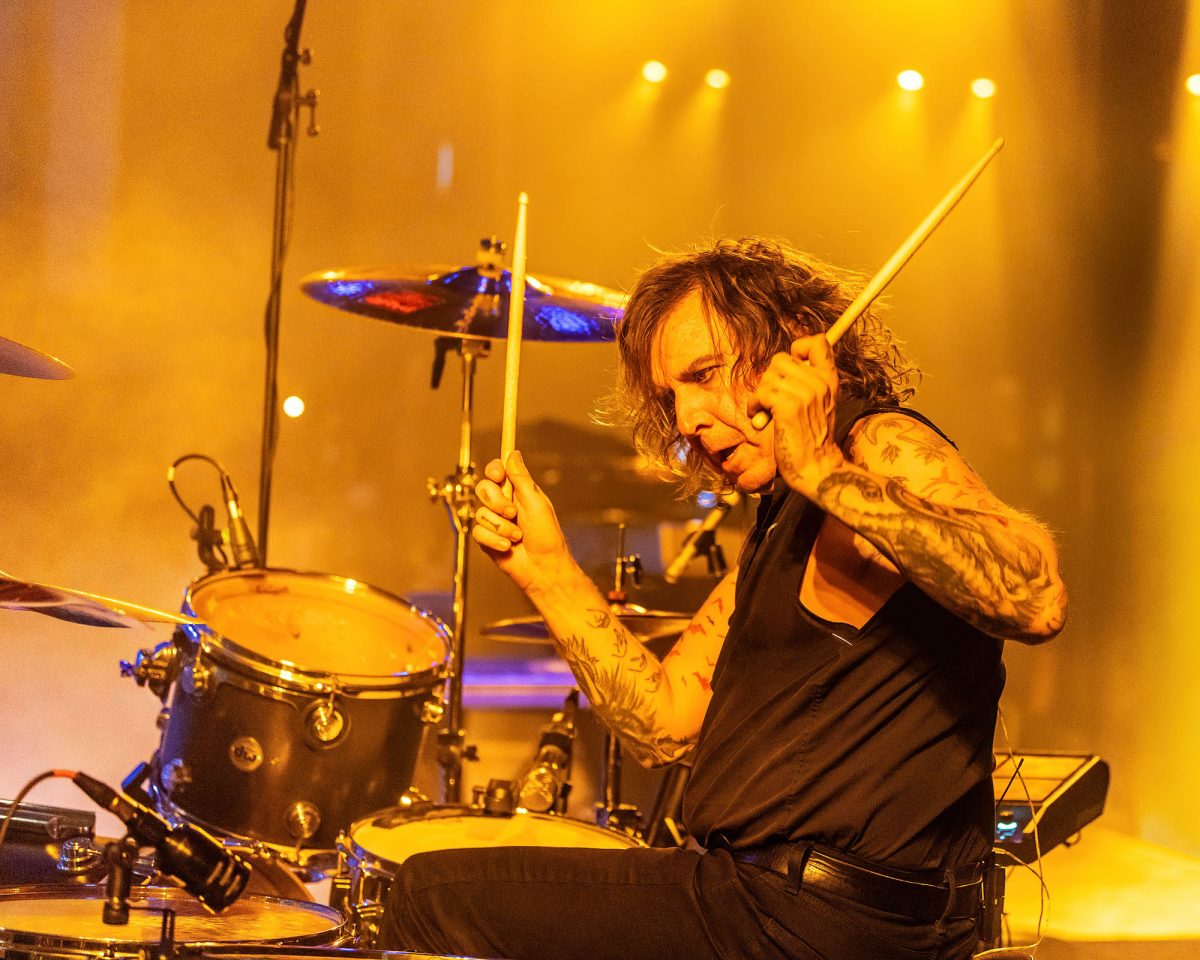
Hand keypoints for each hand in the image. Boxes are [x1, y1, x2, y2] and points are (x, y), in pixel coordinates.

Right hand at [470, 451, 576, 595]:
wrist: (543, 568)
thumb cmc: (547, 536)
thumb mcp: (537, 503)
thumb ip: (521, 478)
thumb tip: (512, 453)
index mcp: (517, 492)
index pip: (497, 472)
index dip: (493, 470)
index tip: (498, 476)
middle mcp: (503, 504)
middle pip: (483, 489)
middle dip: (496, 502)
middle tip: (512, 513)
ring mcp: (494, 522)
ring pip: (480, 513)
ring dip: (501, 527)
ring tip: (517, 536)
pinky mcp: (486, 539)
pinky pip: (477, 532)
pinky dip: (494, 540)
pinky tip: (507, 546)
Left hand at [750, 335, 844, 494]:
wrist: (816, 467)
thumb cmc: (810, 438)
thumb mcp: (818, 404)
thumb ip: (807, 382)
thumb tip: (781, 366)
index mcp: (829, 379)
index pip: (818, 342)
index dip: (799, 348)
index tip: (791, 369)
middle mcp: (819, 383)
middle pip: (781, 358)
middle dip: (770, 378)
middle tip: (772, 400)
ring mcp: (805, 394)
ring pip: (768, 376)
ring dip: (760, 394)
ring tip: (766, 411)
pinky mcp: (788, 407)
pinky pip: (762, 392)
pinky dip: (755, 406)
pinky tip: (761, 419)